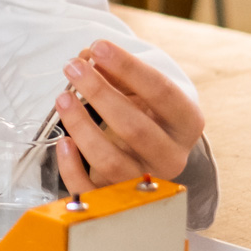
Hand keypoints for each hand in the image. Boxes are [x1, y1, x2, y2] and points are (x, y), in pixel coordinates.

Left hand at [52, 40, 204, 193]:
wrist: (150, 159)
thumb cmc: (144, 116)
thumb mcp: (141, 92)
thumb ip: (118, 73)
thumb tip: (89, 57)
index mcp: (187, 123)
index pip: (161, 92)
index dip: (128, 67)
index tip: (99, 47)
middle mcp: (173, 156)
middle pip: (135, 127)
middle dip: (99, 93)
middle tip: (72, 68)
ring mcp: (146, 182)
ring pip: (111, 161)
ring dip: (82, 127)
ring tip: (62, 98)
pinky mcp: (119, 204)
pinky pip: (91, 189)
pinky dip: (72, 168)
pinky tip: (63, 143)